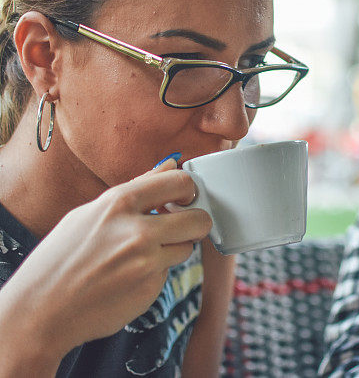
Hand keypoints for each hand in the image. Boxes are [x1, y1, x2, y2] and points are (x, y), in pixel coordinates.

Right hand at [0, 158, 211, 359]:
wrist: (41, 310)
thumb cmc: (63, 257)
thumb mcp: (91, 212)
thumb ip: (137, 187)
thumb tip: (172, 165)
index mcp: (119, 203)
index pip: (180, 182)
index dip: (188, 190)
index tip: (184, 198)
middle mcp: (138, 232)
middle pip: (200, 219)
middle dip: (195, 222)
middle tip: (180, 227)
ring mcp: (147, 263)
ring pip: (187, 248)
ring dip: (173, 249)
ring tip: (142, 254)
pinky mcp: (151, 289)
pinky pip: (169, 272)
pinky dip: (156, 272)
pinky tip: (129, 276)